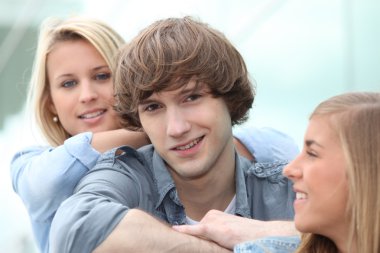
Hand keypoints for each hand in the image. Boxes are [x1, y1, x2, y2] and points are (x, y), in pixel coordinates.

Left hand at [172, 209, 296, 249]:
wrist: (260, 234)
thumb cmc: (246, 235)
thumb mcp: (228, 232)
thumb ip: (215, 233)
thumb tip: (201, 241)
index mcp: (214, 214)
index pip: (199, 229)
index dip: (194, 237)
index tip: (179, 237)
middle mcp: (211, 214)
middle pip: (198, 232)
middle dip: (203, 240)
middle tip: (223, 241)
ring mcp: (211, 220)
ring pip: (199, 235)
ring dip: (204, 241)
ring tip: (224, 242)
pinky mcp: (212, 227)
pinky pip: (195, 230)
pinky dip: (185, 231)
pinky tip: (175, 231)